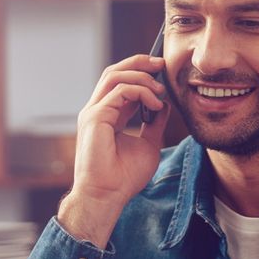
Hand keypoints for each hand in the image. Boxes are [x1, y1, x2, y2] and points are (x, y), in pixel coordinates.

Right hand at [58, 54, 169, 245]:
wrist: (108, 196)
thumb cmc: (124, 177)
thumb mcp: (148, 144)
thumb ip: (154, 124)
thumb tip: (165, 105)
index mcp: (107, 115)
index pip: (121, 82)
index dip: (141, 72)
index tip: (162, 70)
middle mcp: (97, 110)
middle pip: (114, 72)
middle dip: (139, 63)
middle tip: (161, 63)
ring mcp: (93, 112)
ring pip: (115, 76)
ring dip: (141, 77)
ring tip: (160, 90)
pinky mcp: (94, 117)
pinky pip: (119, 91)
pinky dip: (140, 92)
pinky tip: (155, 104)